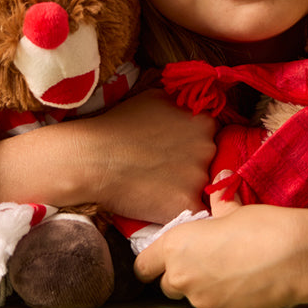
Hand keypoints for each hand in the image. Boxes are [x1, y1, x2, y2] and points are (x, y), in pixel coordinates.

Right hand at [0, 89, 214, 252]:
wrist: (93, 158)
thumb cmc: (119, 124)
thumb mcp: (155, 97)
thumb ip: (183, 101)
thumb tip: (196, 99)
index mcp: (204, 120)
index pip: (214, 133)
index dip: (197, 141)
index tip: (179, 147)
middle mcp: (208, 147)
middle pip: (212, 160)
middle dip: (194, 163)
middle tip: (166, 167)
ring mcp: (199, 177)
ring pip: (203, 187)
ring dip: (187, 187)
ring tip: (158, 185)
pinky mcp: (186, 204)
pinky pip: (192, 211)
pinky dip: (178, 208)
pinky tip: (158, 202)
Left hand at [134, 201, 307, 307]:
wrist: (294, 258)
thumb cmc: (263, 228)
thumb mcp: (235, 209)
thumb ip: (218, 205)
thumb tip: (221, 183)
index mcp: (176, 246)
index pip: (144, 265)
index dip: (153, 262)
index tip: (163, 258)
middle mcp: (182, 277)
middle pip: (167, 284)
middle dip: (181, 274)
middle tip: (205, 259)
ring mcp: (202, 301)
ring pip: (193, 297)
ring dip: (204, 287)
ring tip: (231, 269)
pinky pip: (216, 307)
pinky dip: (225, 298)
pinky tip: (244, 283)